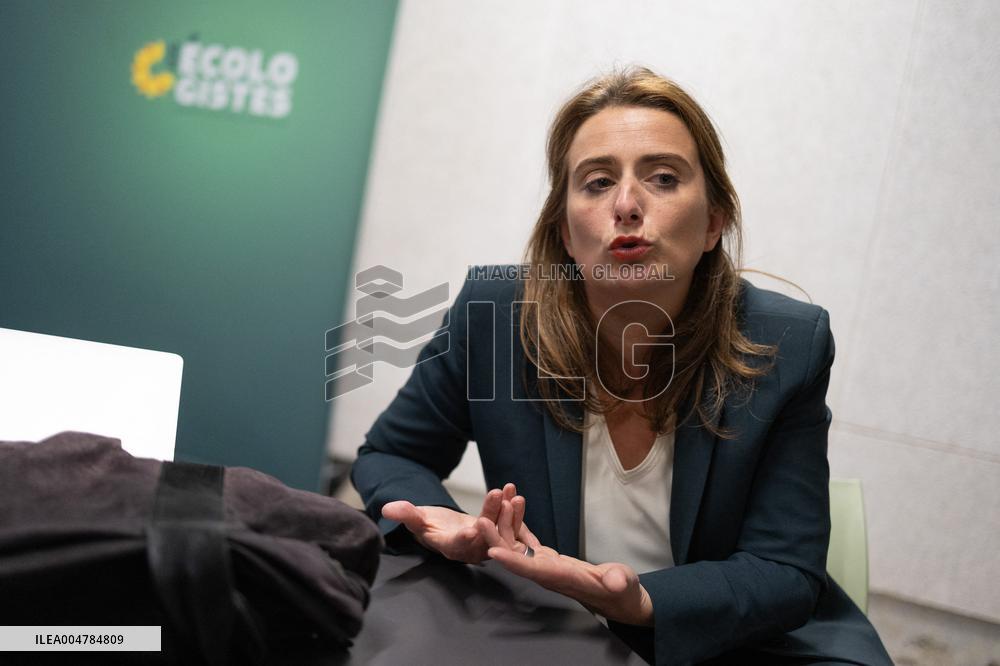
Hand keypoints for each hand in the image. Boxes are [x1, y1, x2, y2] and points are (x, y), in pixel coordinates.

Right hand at [381, 483, 525, 563]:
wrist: (445, 527)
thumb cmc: (428, 524)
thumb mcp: (416, 519)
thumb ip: (405, 514)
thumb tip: (387, 509)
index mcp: (450, 547)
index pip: (457, 545)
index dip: (463, 539)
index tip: (469, 530)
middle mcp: (470, 549)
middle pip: (483, 534)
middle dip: (491, 515)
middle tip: (497, 495)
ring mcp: (486, 542)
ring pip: (500, 529)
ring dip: (507, 511)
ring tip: (510, 492)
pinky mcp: (497, 534)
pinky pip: (508, 523)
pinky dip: (512, 508)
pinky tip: (514, 491)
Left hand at [478, 515, 653, 626]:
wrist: (619, 595)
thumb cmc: (621, 590)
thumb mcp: (622, 584)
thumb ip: (618, 582)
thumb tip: (616, 581)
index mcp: (560, 578)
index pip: (530, 570)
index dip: (511, 561)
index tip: (491, 552)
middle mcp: (545, 573)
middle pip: (514, 556)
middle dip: (496, 539)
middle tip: (479, 520)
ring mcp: (544, 565)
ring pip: (517, 545)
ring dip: (506, 525)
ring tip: (499, 501)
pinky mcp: (547, 558)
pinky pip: (527, 540)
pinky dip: (519, 524)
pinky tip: (513, 507)